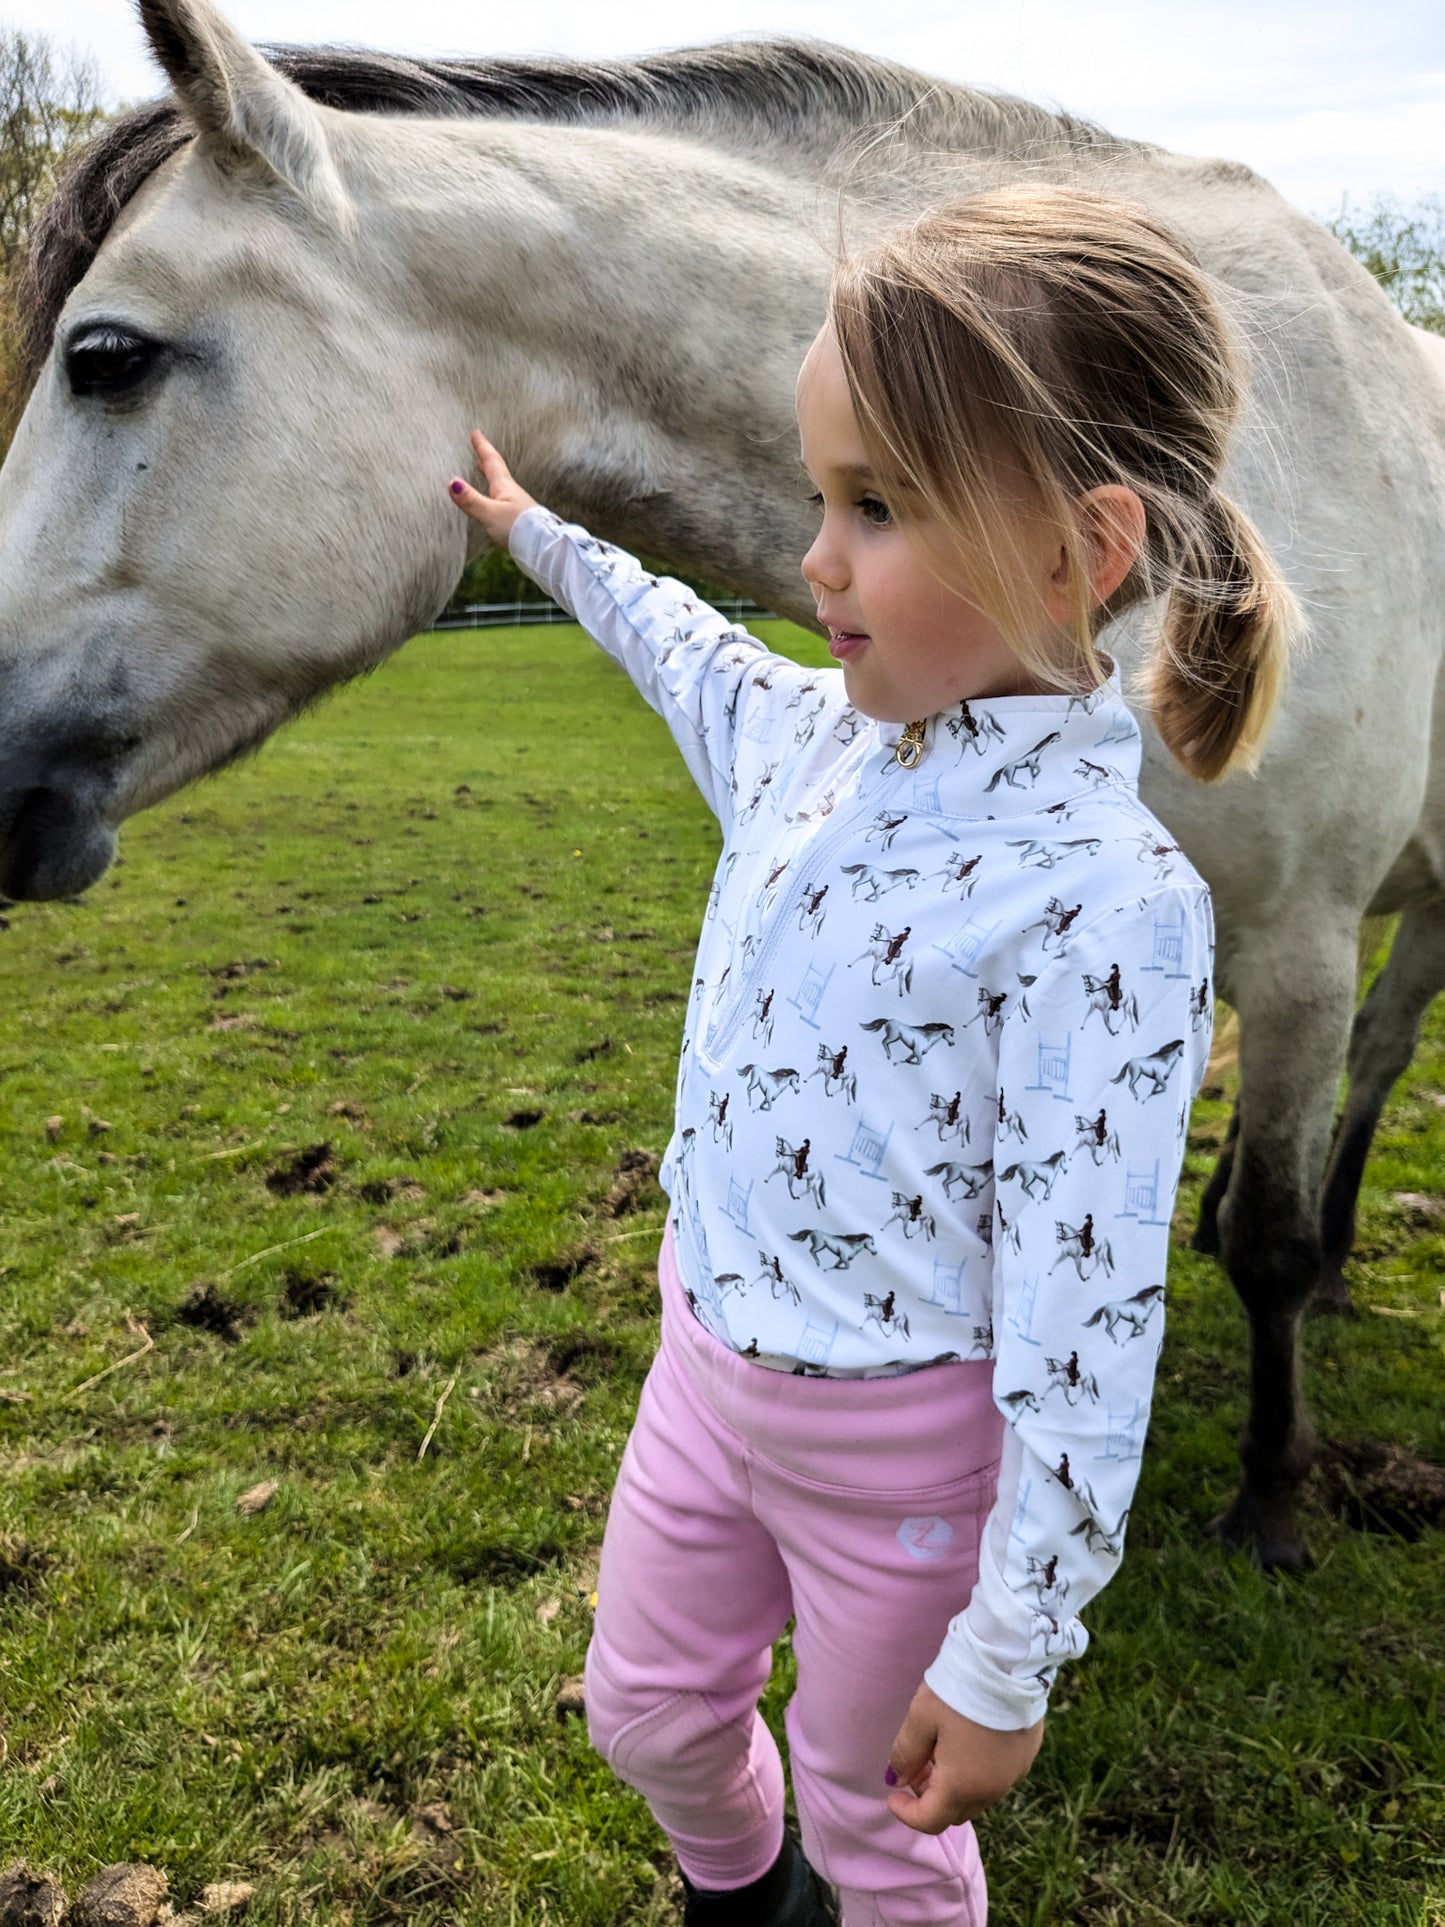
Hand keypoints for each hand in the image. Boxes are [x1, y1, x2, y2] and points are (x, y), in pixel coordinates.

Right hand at [447, 429, 537, 549]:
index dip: (483, 447)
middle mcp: (512, 494)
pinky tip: (494, 503)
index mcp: (505, 487)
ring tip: (483, 472)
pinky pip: (503, 501)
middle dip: (487, 459)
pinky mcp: (519, 520)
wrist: (544, 549)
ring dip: (491, 476)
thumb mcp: (490, 514)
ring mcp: (517, 506)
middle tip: (479, 448)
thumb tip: (452, 482)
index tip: (476, 433)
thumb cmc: (520, 529)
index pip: (492, 462)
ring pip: (500, 486)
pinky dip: (495, 495)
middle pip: (497, 472)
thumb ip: (472, 500)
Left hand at [885, 1682, 1043, 1833]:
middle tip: (916, 1766)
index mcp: (962, 1787)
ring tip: (940, 1750)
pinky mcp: (1027, 1755)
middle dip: (931, 1797)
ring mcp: (1014, 1774)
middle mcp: (992, 1790)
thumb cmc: (958, 1691)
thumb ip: (905, 1754)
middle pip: (956, 1811)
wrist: (1007, 1662)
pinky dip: (977, 1772)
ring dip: (955, 1786)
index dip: (906, 1813)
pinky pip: (997, 1778)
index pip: (930, 1821)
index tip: (893, 1795)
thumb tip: (897, 1779)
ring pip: (978, 1796)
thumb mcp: (921, 1718)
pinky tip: (968, 1741)